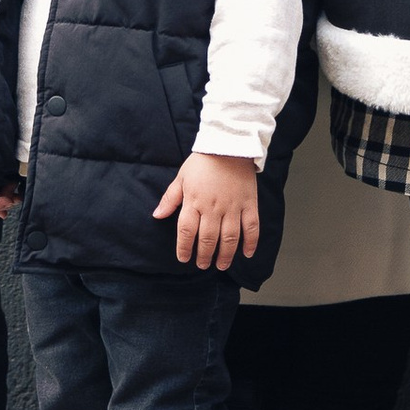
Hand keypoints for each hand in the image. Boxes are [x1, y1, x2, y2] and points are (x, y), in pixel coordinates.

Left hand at [153, 152, 260, 270]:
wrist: (230, 144)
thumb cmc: (204, 161)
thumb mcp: (182, 177)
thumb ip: (170, 198)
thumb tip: (157, 215)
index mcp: (194, 201)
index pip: (187, 231)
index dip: (184, 248)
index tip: (183, 258)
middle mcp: (213, 207)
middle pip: (208, 238)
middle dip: (204, 256)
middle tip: (203, 265)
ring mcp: (233, 206)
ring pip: (230, 237)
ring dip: (226, 254)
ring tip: (221, 264)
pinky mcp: (249, 203)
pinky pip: (252, 227)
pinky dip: (251, 242)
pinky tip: (246, 253)